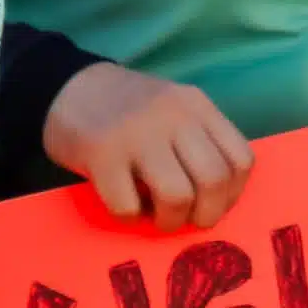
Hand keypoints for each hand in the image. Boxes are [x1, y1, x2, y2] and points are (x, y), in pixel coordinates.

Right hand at [44, 62, 253, 228]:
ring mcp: (137, 134)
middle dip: (206, 215)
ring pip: (177, 196)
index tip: (216, 205)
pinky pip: (128, 206)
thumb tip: (218, 198)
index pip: (241, 159)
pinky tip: (125, 206)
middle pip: (214, 181)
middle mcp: (174, 117)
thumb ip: (198, 140)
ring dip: (170, 220)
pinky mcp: (101, 154)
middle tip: (187, 220)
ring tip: (156, 217)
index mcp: (197, 107)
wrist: (66, 87)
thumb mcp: (174, 109)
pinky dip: (130, 218)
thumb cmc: (128, 110)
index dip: (234, 194)